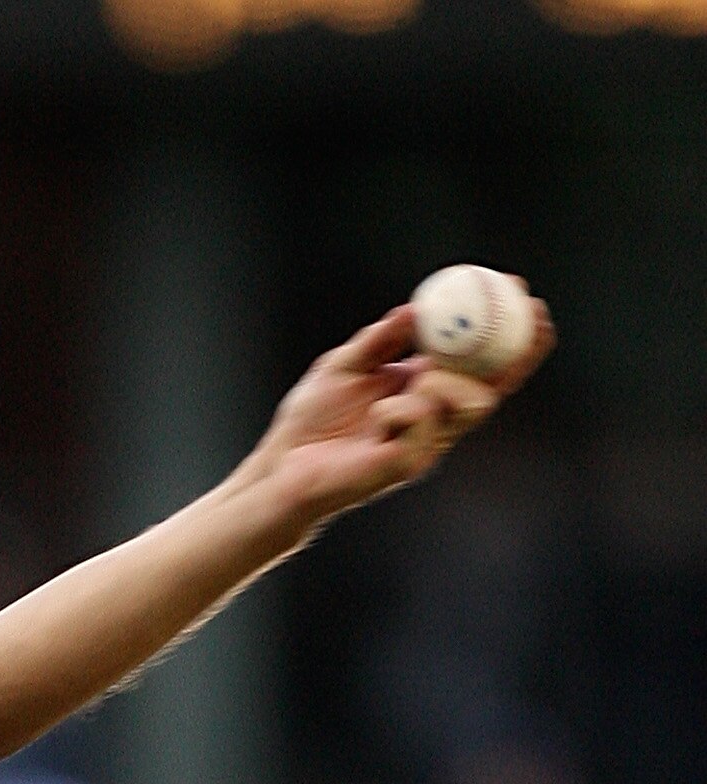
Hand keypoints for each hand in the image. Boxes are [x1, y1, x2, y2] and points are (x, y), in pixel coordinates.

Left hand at [239, 296, 554, 535]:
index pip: (478, 364)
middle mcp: (432, 421)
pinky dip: (401, 409)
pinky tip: (376, 416)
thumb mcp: (345, 364)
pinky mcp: (405, 465)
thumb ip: (380, 339)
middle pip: (493, 388)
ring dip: (447, 382)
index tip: (519, 290)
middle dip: (518, 350)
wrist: (280, 467)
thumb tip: (413, 310)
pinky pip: (423, 424)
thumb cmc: (311, 422)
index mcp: (423, 392)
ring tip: (416, 378)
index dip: (506, 332)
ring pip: (467, 405)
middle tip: (529, 314)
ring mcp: (423, 445)